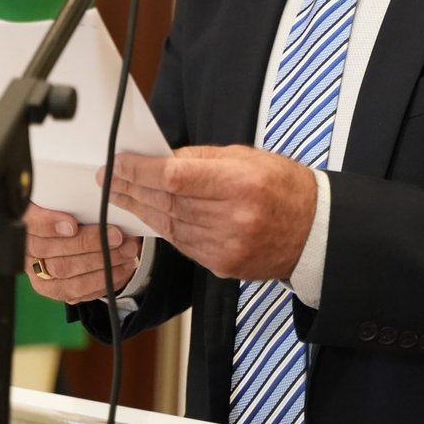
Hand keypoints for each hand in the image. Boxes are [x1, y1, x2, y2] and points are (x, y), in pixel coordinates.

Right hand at [23, 203, 142, 303]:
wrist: (71, 238)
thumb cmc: (72, 214)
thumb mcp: (68, 200)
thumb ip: (73, 199)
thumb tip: (95, 191)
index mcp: (25, 223)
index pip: (30, 223)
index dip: (49, 224)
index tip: (73, 225)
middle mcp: (27, 252)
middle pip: (52, 250)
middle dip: (89, 243)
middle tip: (117, 236)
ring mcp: (39, 275)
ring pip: (66, 272)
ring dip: (102, 262)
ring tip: (127, 252)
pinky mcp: (55, 290)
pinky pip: (77, 291)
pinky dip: (104, 280)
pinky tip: (122, 268)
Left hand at [104, 145, 315, 279]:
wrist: (314, 232)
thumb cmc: (284, 188)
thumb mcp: (248, 157)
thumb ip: (202, 159)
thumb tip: (160, 159)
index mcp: (241, 182)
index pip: (174, 176)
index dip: (139, 170)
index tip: (118, 164)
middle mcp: (233, 217)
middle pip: (166, 202)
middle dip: (132, 188)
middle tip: (109, 178)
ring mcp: (227, 246)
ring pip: (169, 226)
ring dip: (142, 209)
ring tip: (123, 195)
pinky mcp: (224, 265)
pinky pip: (182, 245)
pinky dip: (163, 229)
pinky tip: (150, 215)